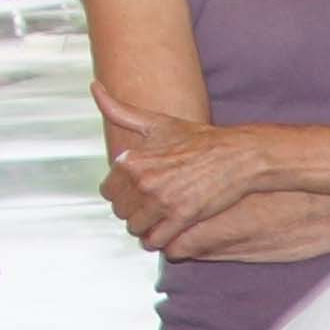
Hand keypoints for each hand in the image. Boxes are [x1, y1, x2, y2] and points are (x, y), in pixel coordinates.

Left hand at [94, 90, 276, 252]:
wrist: (235, 155)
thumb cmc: (197, 138)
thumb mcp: (156, 122)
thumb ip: (119, 110)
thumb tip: (94, 87)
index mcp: (131, 160)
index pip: (108, 191)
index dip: (121, 195)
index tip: (134, 195)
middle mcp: (142, 181)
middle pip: (120, 212)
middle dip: (132, 212)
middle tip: (147, 209)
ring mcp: (162, 201)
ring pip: (136, 229)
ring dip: (144, 229)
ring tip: (156, 222)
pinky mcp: (182, 217)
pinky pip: (156, 241)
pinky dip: (157, 241)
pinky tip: (165, 234)